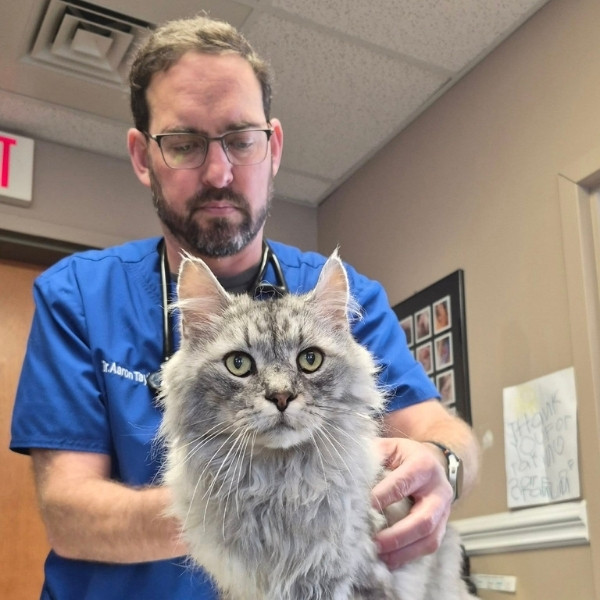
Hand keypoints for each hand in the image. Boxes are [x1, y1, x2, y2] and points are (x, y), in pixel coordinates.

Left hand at [371, 437, 452, 568]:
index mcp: (424, 466)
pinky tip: (389, 561)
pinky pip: (429, 547)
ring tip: (380, 557)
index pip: (403, 484)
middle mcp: (438, 490)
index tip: (364, 508)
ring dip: (403, 551)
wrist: (433, 464)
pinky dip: (408, 557)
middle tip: (374, 542)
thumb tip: (350, 473)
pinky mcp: (442, 527)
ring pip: (429, 539)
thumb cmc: (403, 457)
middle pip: (423, 519)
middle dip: (398, 535)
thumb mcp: (391, 448)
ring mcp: (444, 512)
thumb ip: (374, 456)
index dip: (383, 497)